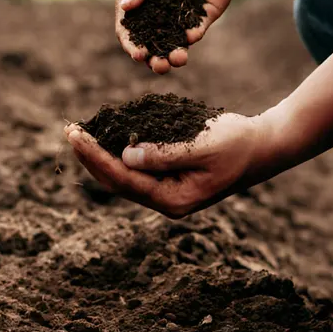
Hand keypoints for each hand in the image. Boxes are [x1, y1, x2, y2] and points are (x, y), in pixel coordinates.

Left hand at [65, 113, 265, 218]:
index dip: (96, 157)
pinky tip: (108, 138)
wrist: (262, 147)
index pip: (124, 180)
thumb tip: (125, 157)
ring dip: (103, 155)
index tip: (75, 135)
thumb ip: (164, 155)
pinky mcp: (173, 178)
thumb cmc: (238, 144)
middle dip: (92, 157)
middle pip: (119, 182)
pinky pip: (140, 168)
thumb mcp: (202, 147)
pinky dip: (121, 153)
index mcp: (175, 199)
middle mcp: (168, 200)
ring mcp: (170, 190)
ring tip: (80, 135)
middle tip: (69, 131)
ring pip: (126, 176)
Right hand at [116, 0, 302, 74]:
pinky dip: (193, 36)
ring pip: (175, 44)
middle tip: (158, 65)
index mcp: (138, 1)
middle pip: (152, 43)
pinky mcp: (202, 17)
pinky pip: (196, 31)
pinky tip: (191, 36)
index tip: (137, 54)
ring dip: (174, 55)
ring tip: (177, 59)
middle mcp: (157, 14)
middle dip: (154, 59)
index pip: (130, 29)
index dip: (131, 44)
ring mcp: (180, 17)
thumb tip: (127, 7)